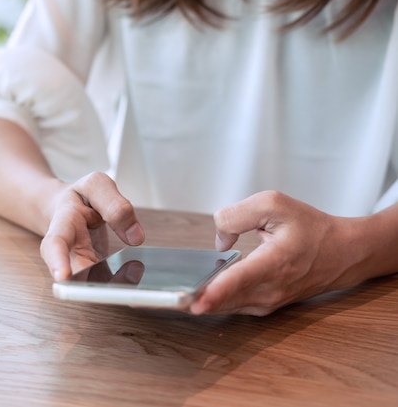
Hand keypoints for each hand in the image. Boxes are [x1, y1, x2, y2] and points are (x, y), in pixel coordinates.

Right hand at [40, 172, 144, 280]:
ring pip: (89, 282)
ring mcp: (79, 264)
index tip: (63, 276)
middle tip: (104, 291)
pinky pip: (103, 283)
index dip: (57, 259)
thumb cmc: (80, 198)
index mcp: (64, 221)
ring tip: (128, 284)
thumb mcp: (97, 185)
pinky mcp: (92, 272)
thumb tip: (135, 236)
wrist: (65, 207)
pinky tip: (131, 283)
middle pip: (70, 272)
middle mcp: (68, 248)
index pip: (56, 241)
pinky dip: (117, 285)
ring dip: (108, 287)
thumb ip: (116, 205)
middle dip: (85, 284)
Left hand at [189, 191, 365, 315]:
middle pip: (226, 299)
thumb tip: (218, 240)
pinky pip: (233, 306)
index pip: (241, 280)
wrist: (342, 253)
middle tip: (167, 299)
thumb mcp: (274, 204)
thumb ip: (238, 215)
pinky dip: (216, 301)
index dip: (216, 292)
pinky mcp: (264, 307)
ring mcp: (267, 302)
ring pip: (226, 306)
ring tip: (176, 295)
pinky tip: (200, 292)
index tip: (195, 302)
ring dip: (203, 301)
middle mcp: (270, 289)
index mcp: (275, 262)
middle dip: (196, 299)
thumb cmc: (310, 228)